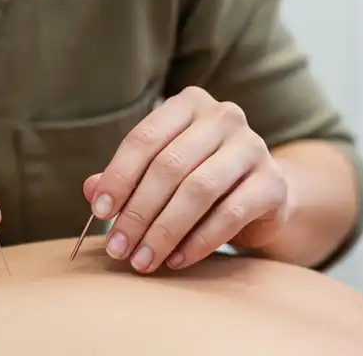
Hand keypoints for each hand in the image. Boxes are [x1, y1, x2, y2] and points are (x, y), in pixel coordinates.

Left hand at [83, 86, 291, 273]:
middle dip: (137, 212)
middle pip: (169, 166)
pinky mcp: (273, 183)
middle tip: (118, 247)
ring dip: (164, 230)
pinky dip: (198, 241)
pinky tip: (177, 259)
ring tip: (143, 259)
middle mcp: (224, 116)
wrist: (263, 194)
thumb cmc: (201, 177)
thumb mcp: (162, 171)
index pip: (144, 138)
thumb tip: (89, 190)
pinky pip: (229, 214)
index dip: (118, 176)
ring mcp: (253, 147)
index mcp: (189, 103)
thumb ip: (128, 176)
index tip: (98, 212)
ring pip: (198, 190)